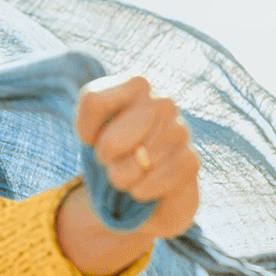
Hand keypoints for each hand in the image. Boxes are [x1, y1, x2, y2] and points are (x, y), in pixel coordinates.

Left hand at [75, 73, 198, 239]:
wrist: (141, 180)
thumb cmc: (112, 145)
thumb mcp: (91, 127)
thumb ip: (95, 123)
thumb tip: (142, 152)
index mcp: (137, 85)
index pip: (93, 102)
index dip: (85, 130)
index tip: (94, 136)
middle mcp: (163, 102)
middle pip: (111, 144)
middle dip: (106, 159)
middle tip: (113, 157)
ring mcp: (180, 131)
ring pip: (132, 165)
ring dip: (123, 178)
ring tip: (133, 169)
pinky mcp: (190, 161)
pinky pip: (151, 182)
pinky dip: (141, 190)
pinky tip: (145, 185)